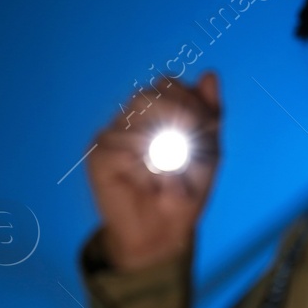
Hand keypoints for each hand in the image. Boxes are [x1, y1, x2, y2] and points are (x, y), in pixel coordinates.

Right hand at [86, 71, 221, 270]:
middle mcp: (130, 119)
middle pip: (147, 94)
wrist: (163, 233)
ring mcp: (111, 136)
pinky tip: (152, 183)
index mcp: (156, 112)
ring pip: (133, 118)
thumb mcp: (209, 153)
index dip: (189, 99)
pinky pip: (119, 149)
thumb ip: (209, 115)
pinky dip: (143, 165)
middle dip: (176, 113)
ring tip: (176, 173)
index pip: (167, 84)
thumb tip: (210, 74)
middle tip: (194, 141)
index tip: (210, 125)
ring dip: (162, 144)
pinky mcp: (97, 157)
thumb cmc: (185, 192)